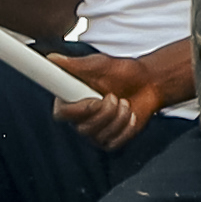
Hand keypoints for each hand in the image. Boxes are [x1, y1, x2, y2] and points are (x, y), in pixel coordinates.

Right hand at [66, 43, 192, 146]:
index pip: (61, 113)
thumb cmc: (122, 72)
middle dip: (105, 112)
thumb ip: (74, 65)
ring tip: (124, 102)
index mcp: (71, 99)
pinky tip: (131, 115)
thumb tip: (52, 59)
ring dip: (118, 117)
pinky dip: (127, 127)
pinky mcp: (109, 141)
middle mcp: (79, 118)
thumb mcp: (99, 64)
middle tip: (115, 96)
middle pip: (82, 128)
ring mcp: (94, 132)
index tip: (96, 99)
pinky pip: (114, 142)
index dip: (78, 109)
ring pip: (99, 136)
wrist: (148, 83)